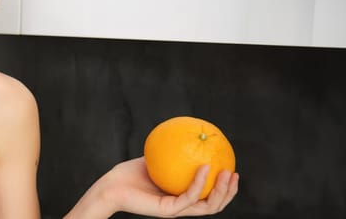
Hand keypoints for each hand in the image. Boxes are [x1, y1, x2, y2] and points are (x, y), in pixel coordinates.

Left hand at [99, 157, 238, 216]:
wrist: (110, 187)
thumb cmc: (128, 174)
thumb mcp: (154, 158)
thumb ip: (170, 151)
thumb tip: (186, 134)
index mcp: (180, 198)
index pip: (208, 197)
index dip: (224, 188)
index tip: (230, 168)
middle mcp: (181, 207)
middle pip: (214, 205)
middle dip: (229, 192)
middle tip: (234, 172)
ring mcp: (176, 210)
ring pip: (208, 206)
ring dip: (222, 191)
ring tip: (227, 172)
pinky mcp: (168, 210)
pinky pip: (189, 196)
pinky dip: (200, 182)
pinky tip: (205, 166)